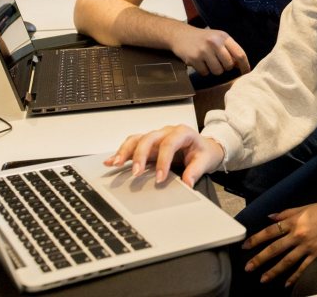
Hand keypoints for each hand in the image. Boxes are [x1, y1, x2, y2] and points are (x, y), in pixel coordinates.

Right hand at [103, 124, 223, 186]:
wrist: (205, 147)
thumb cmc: (204, 151)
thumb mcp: (205, 160)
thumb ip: (196, 171)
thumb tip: (187, 183)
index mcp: (182, 132)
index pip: (169, 144)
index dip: (163, 160)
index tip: (160, 177)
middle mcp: (166, 132)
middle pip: (149, 138)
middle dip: (140, 155)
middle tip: (136, 173)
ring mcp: (156, 137)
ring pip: (137, 139)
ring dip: (125, 151)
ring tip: (116, 164)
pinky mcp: (149, 144)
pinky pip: (132, 144)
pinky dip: (121, 152)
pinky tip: (111, 161)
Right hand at [169, 25, 249, 76]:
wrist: (180, 35)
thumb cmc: (203, 38)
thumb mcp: (218, 38)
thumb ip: (229, 49)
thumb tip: (239, 65)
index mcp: (224, 37)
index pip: (240, 54)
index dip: (245, 65)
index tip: (246, 72)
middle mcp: (215, 42)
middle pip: (229, 65)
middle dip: (225, 68)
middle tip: (219, 63)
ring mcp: (204, 50)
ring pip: (218, 71)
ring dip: (214, 70)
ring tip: (208, 62)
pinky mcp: (194, 58)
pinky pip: (205, 73)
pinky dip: (203, 70)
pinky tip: (199, 62)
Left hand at [242, 196, 316, 286]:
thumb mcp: (305, 207)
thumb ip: (287, 213)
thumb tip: (270, 218)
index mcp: (294, 221)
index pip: (270, 231)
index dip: (256, 239)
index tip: (245, 246)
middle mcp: (298, 235)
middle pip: (275, 249)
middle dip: (260, 259)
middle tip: (248, 267)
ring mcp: (308, 246)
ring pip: (286, 261)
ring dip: (273, 271)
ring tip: (262, 279)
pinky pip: (303, 268)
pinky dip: (294, 277)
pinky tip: (286, 284)